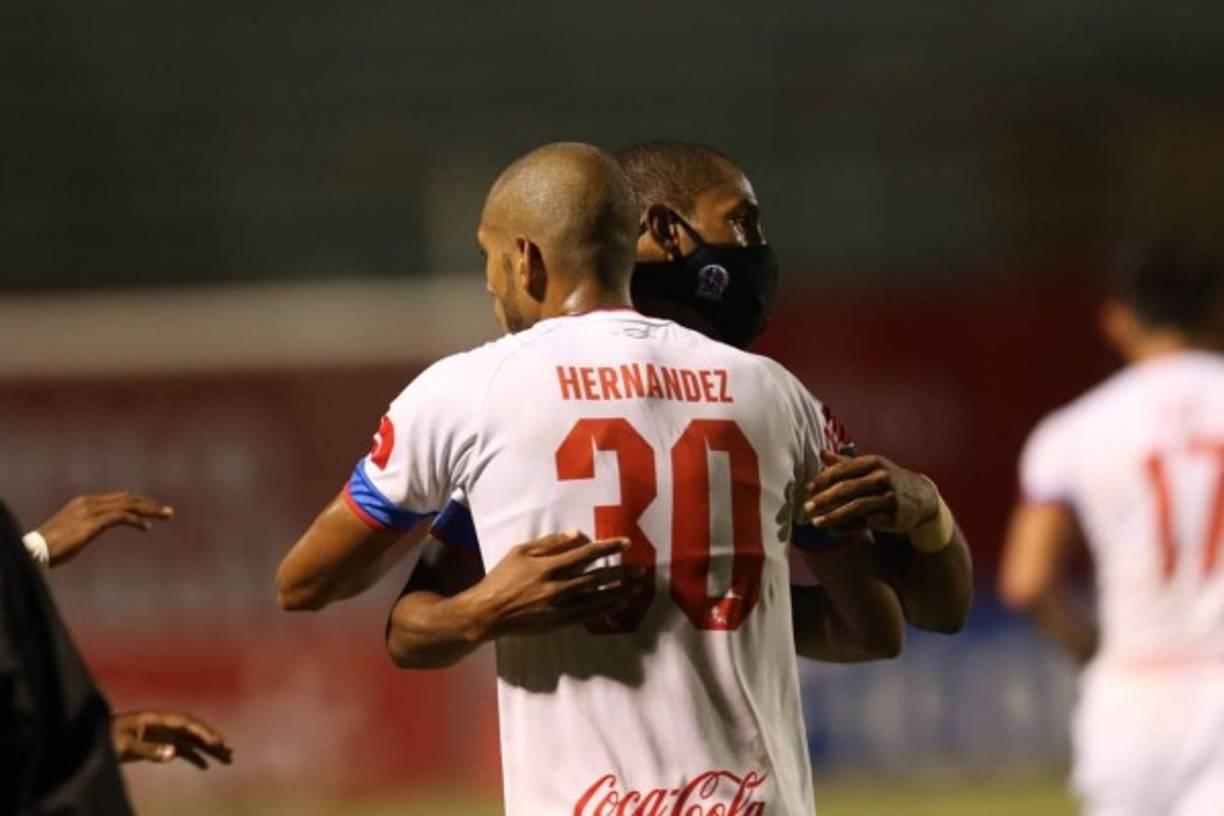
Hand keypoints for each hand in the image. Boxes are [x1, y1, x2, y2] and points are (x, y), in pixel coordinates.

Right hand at [37, 493, 172, 565]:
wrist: (35, 551)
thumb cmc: (50, 547)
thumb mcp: (72, 533)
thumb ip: (86, 528)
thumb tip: (93, 532)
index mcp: (84, 502)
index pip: (118, 498)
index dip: (138, 503)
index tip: (152, 511)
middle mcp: (89, 502)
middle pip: (127, 498)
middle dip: (149, 504)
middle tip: (168, 512)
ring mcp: (91, 511)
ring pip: (128, 505)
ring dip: (150, 510)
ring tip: (166, 516)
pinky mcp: (93, 523)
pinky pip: (121, 517)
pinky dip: (137, 520)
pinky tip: (147, 527)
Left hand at [111, 709, 232, 768]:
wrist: (91, 740)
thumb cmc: (105, 739)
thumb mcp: (124, 746)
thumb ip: (149, 750)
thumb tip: (174, 753)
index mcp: (156, 718)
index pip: (185, 723)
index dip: (202, 731)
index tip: (216, 742)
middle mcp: (163, 724)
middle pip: (193, 730)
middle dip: (212, 739)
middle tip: (228, 750)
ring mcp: (162, 734)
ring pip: (191, 740)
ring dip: (209, 748)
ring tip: (227, 758)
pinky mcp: (158, 744)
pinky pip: (181, 749)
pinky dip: (194, 757)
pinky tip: (205, 766)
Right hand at [463, 531, 645, 639]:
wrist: (487, 613)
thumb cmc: (501, 578)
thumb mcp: (521, 551)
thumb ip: (550, 543)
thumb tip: (577, 534)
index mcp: (549, 566)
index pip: (586, 554)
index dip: (608, 547)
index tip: (626, 542)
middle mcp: (558, 587)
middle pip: (598, 578)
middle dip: (622, 573)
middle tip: (642, 570)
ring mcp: (560, 607)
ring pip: (597, 599)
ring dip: (619, 593)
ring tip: (637, 589)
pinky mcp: (559, 623)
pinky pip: (588, 615)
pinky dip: (605, 610)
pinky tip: (617, 605)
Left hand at [804, 451, 939, 535]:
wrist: (922, 497)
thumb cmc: (888, 479)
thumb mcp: (871, 467)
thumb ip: (845, 462)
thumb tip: (822, 453)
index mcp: (874, 462)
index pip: (843, 469)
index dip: (823, 479)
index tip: (807, 489)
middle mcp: (882, 477)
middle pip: (847, 489)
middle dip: (823, 499)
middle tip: (806, 508)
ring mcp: (889, 498)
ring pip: (855, 508)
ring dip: (833, 516)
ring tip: (815, 523)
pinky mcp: (894, 517)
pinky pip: (865, 524)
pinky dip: (847, 528)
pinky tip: (832, 531)